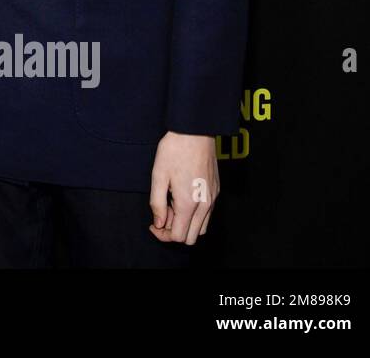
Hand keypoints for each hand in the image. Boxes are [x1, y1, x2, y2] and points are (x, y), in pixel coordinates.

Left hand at [149, 130, 217, 244]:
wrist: (195, 132)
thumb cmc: (174, 151)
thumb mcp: (158, 176)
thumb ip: (157, 203)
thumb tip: (158, 223)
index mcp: (188, 203)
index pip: (178, 236)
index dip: (162, 235)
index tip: (152, 224)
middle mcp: (205, 205)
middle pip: (191, 237)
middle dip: (174, 232)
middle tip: (161, 214)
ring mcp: (213, 199)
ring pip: (202, 228)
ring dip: (186, 224)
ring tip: (171, 205)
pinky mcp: (216, 191)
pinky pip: (207, 215)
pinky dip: (195, 215)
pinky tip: (182, 198)